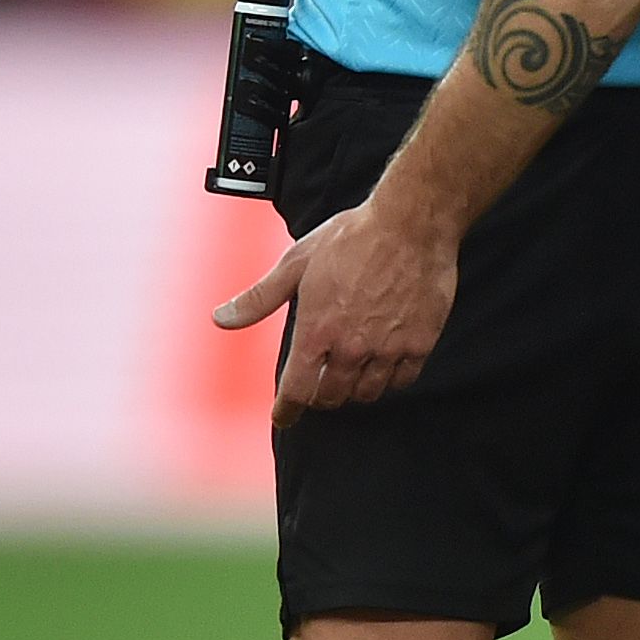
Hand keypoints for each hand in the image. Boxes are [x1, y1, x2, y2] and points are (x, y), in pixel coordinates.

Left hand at [212, 195, 461, 425]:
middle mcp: (351, 347)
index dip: (286, 410)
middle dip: (320, 396)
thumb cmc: (352, 237)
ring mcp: (388, 348)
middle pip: (331, 397)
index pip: (296, 390)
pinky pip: (402, 380)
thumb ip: (259, 298)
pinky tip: (384, 368)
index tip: (284, 416)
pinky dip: (389, 381)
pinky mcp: (419, 343)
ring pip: (367, 393)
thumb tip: (220, 319)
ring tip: (351, 377)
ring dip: (354, 391)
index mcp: (317, 331)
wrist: (411, 223)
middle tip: (320, 386)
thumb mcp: (297, 263)